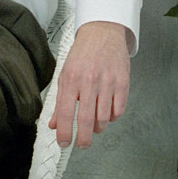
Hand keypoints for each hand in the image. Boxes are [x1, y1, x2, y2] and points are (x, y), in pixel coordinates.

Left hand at [49, 21, 129, 148]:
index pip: (65, 112)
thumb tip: (54, 125)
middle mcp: (89, 82)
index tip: (64, 144)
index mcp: (71, 80)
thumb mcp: (65, 75)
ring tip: (94, 127)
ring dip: (98, 128)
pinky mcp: (123, 82)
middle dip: (83, 138)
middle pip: (86, 119)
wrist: (102, 33)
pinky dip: (112, 118)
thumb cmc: (82, 55)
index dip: (64, 132)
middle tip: (82, 145)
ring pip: (104, 118)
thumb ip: (59, 101)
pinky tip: (107, 114)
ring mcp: (107, 82)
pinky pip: (118, 110)